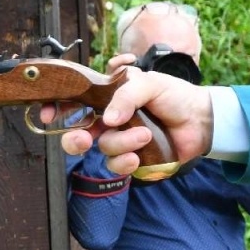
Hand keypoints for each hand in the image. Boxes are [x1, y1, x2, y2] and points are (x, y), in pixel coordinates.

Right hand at [58, 66, 214, 174]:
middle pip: (77, 134)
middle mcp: (109, 120)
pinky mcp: (133, 159)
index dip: (56, 108)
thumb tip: (108, 119)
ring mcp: (120, 140)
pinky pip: (117, 165)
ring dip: (121, 142)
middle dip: (74, 140)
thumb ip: (126, 95)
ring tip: (145, 133)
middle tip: (83, 139)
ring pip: (102, 148)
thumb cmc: (175, 96)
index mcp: (108, 97)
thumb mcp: (150, 83)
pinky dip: (125, 161)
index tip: (48, 115)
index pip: (74, 101)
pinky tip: (138, 155)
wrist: (201, 119)